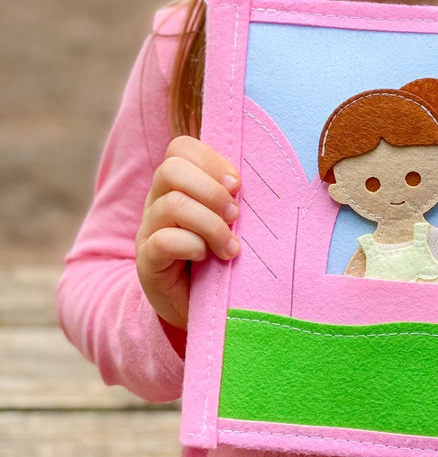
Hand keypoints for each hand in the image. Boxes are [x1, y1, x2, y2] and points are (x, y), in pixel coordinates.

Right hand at [136, 136, 240, 331]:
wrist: (196, 308)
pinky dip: (192, 245)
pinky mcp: (147, 262)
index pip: (181, 148)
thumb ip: (236, 197)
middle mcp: (157, 202)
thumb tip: (269, 175)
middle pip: (171, 169)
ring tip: (230, 247)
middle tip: (236, 216)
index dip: (211, 160)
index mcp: (178, 184)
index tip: (238, 185)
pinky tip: (206, 257)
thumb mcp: (230, 222)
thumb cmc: (220, 257)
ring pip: (171, 204)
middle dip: (211, 190)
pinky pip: (163, 241)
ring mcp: (148, 231)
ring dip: (210, 224)